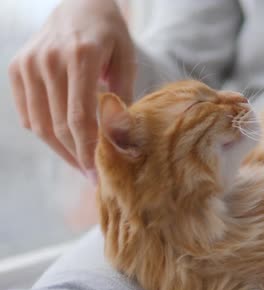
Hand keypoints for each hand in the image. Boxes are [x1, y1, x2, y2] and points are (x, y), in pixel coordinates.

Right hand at [8, 0, 135, 181]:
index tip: (99, 173)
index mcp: (80, 56)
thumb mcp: (126, 59)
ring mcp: (28, 64)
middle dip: (77, 156)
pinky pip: (28, 114)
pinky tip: (65, 143)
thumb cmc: (109, 33)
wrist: (80, 3)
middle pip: (59, 124)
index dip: (88, 149)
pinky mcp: (16, 68)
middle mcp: (48, 60)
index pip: (80, 116)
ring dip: (61, 150)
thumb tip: (122, 140)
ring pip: (40, 124)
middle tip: (93, 176)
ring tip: (80, 165)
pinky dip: (45, 132)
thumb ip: (122, 97)